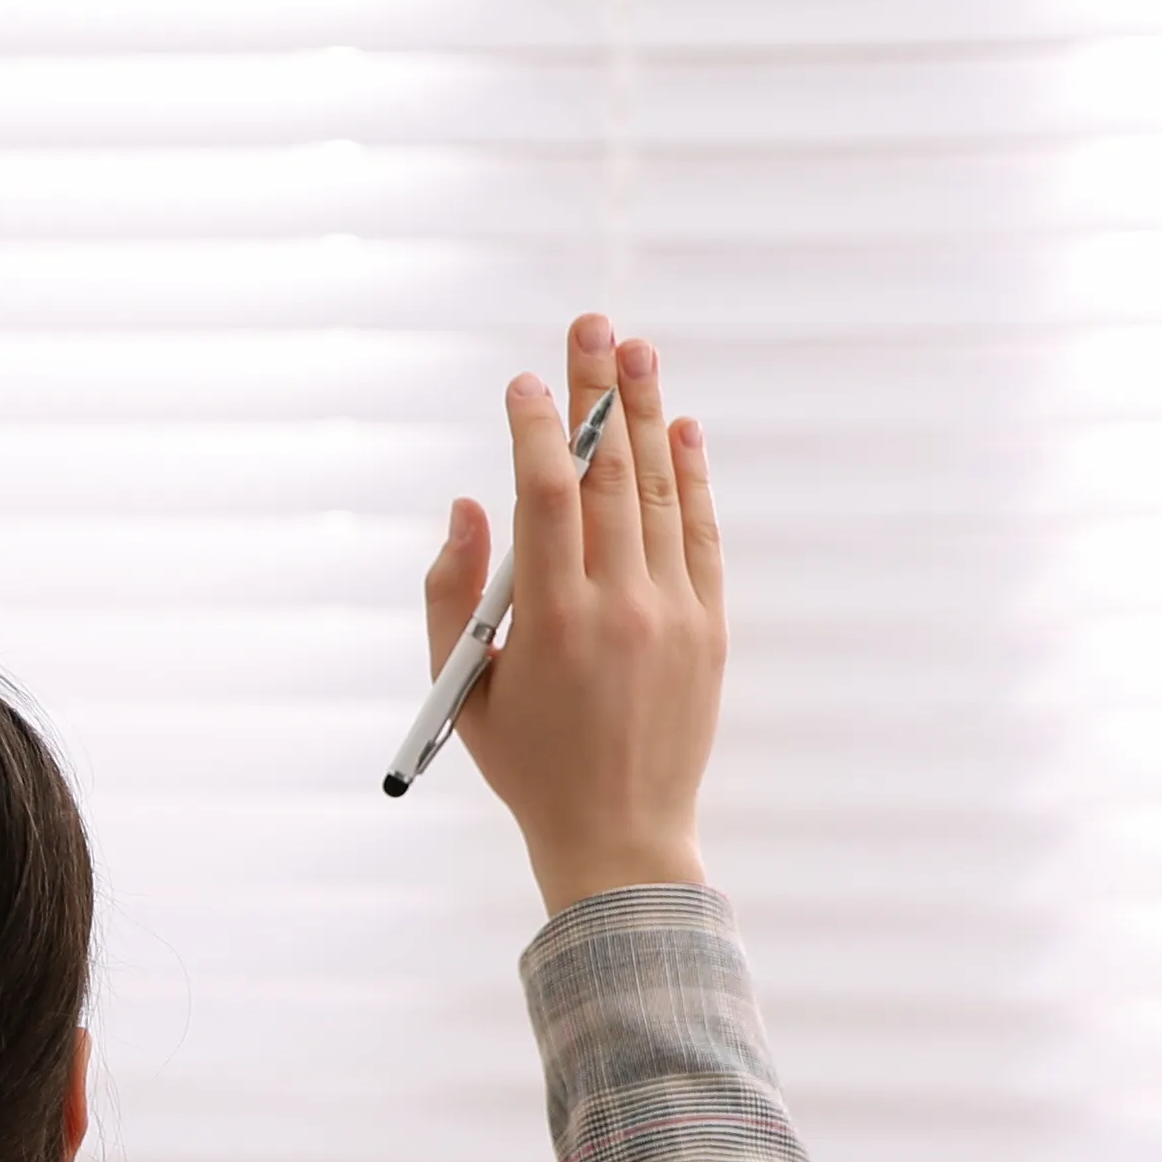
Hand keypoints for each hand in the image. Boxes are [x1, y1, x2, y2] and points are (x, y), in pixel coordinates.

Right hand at [424, 317, 719, 910]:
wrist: (620, 836)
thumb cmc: (527, 765)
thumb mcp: (463, 688)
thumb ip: (452, 592)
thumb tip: (469, 504)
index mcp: (550, 623)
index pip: (546, 496)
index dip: (536, 428)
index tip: (523, 381)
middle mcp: (620, 608)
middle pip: (609, 475)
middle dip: (598, 393)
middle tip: (593, 324)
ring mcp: (673, 615)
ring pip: (657, 494)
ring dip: (647, 416)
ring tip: (636, 351)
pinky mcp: (709, 629)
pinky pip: (700, 535)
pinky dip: (691, 478)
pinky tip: (681, 429)